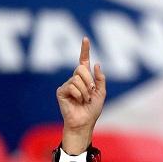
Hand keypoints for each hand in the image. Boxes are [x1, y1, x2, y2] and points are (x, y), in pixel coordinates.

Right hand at [56, 36, 105, 153]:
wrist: (84, 122)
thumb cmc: (92, 110)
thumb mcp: (101, 93)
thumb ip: (100, 79)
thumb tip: (96, 64)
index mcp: (85, 78)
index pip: (83, 61)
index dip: (84, 50)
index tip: (85, 39)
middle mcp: (74, 79)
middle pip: (81, 69)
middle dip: (89, 81)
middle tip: (90, 93)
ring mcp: (67, 84)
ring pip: (77, 79)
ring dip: (85, 91)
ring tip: (84, 100)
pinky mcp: (61, 91)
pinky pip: (72, 86)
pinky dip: (79, 95)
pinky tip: (77, 102)